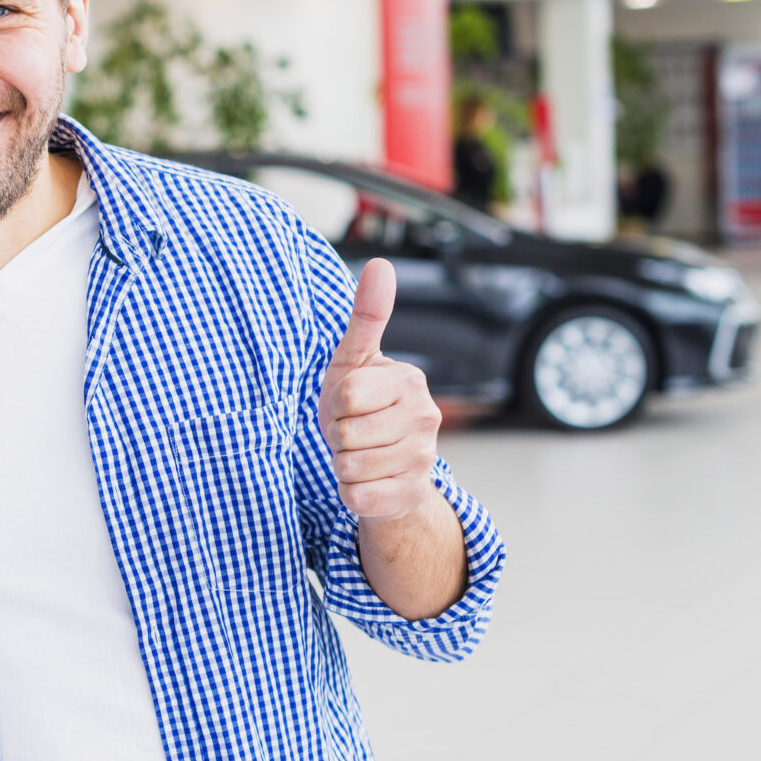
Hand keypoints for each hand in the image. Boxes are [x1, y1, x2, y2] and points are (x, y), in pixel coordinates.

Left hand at [317, 259, 442, 520]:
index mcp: (409, 381)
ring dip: (341, 464)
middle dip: (335, 435)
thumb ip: (366, 316)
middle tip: (351, 432)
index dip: (334, 402)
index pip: (346, 394)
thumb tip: (380, 262)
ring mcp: (424, 458)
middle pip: (345, 433)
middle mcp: (426, 418)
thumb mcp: (354, 361)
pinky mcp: (412, 495)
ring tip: (358, 454)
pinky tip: (366, 481)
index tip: (346, 403)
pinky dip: (349, 493)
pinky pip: (356, 498)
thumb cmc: (359, 406)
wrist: (380, 465)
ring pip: (349, 467)